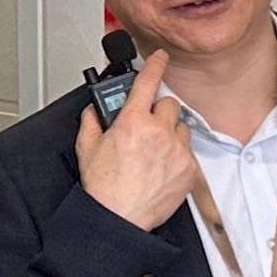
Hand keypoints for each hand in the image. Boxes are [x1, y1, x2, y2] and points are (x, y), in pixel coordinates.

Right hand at [74, 48, 202, 230]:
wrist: (119, 218)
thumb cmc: (104, 188)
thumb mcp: (87, 148)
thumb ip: (91, 122)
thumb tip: (94, 112)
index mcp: (132, 122)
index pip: (148, 82)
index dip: (155, 65)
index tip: (161, 58)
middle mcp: (158, 132)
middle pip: (169, 104)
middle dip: (157, 111)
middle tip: (145, 126)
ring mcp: (177, 151)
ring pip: (181, 127)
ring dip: (170, 132)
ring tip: (153, 151)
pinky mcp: (189, 169)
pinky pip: (188, 151)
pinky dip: (177, 155)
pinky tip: (161, 167)